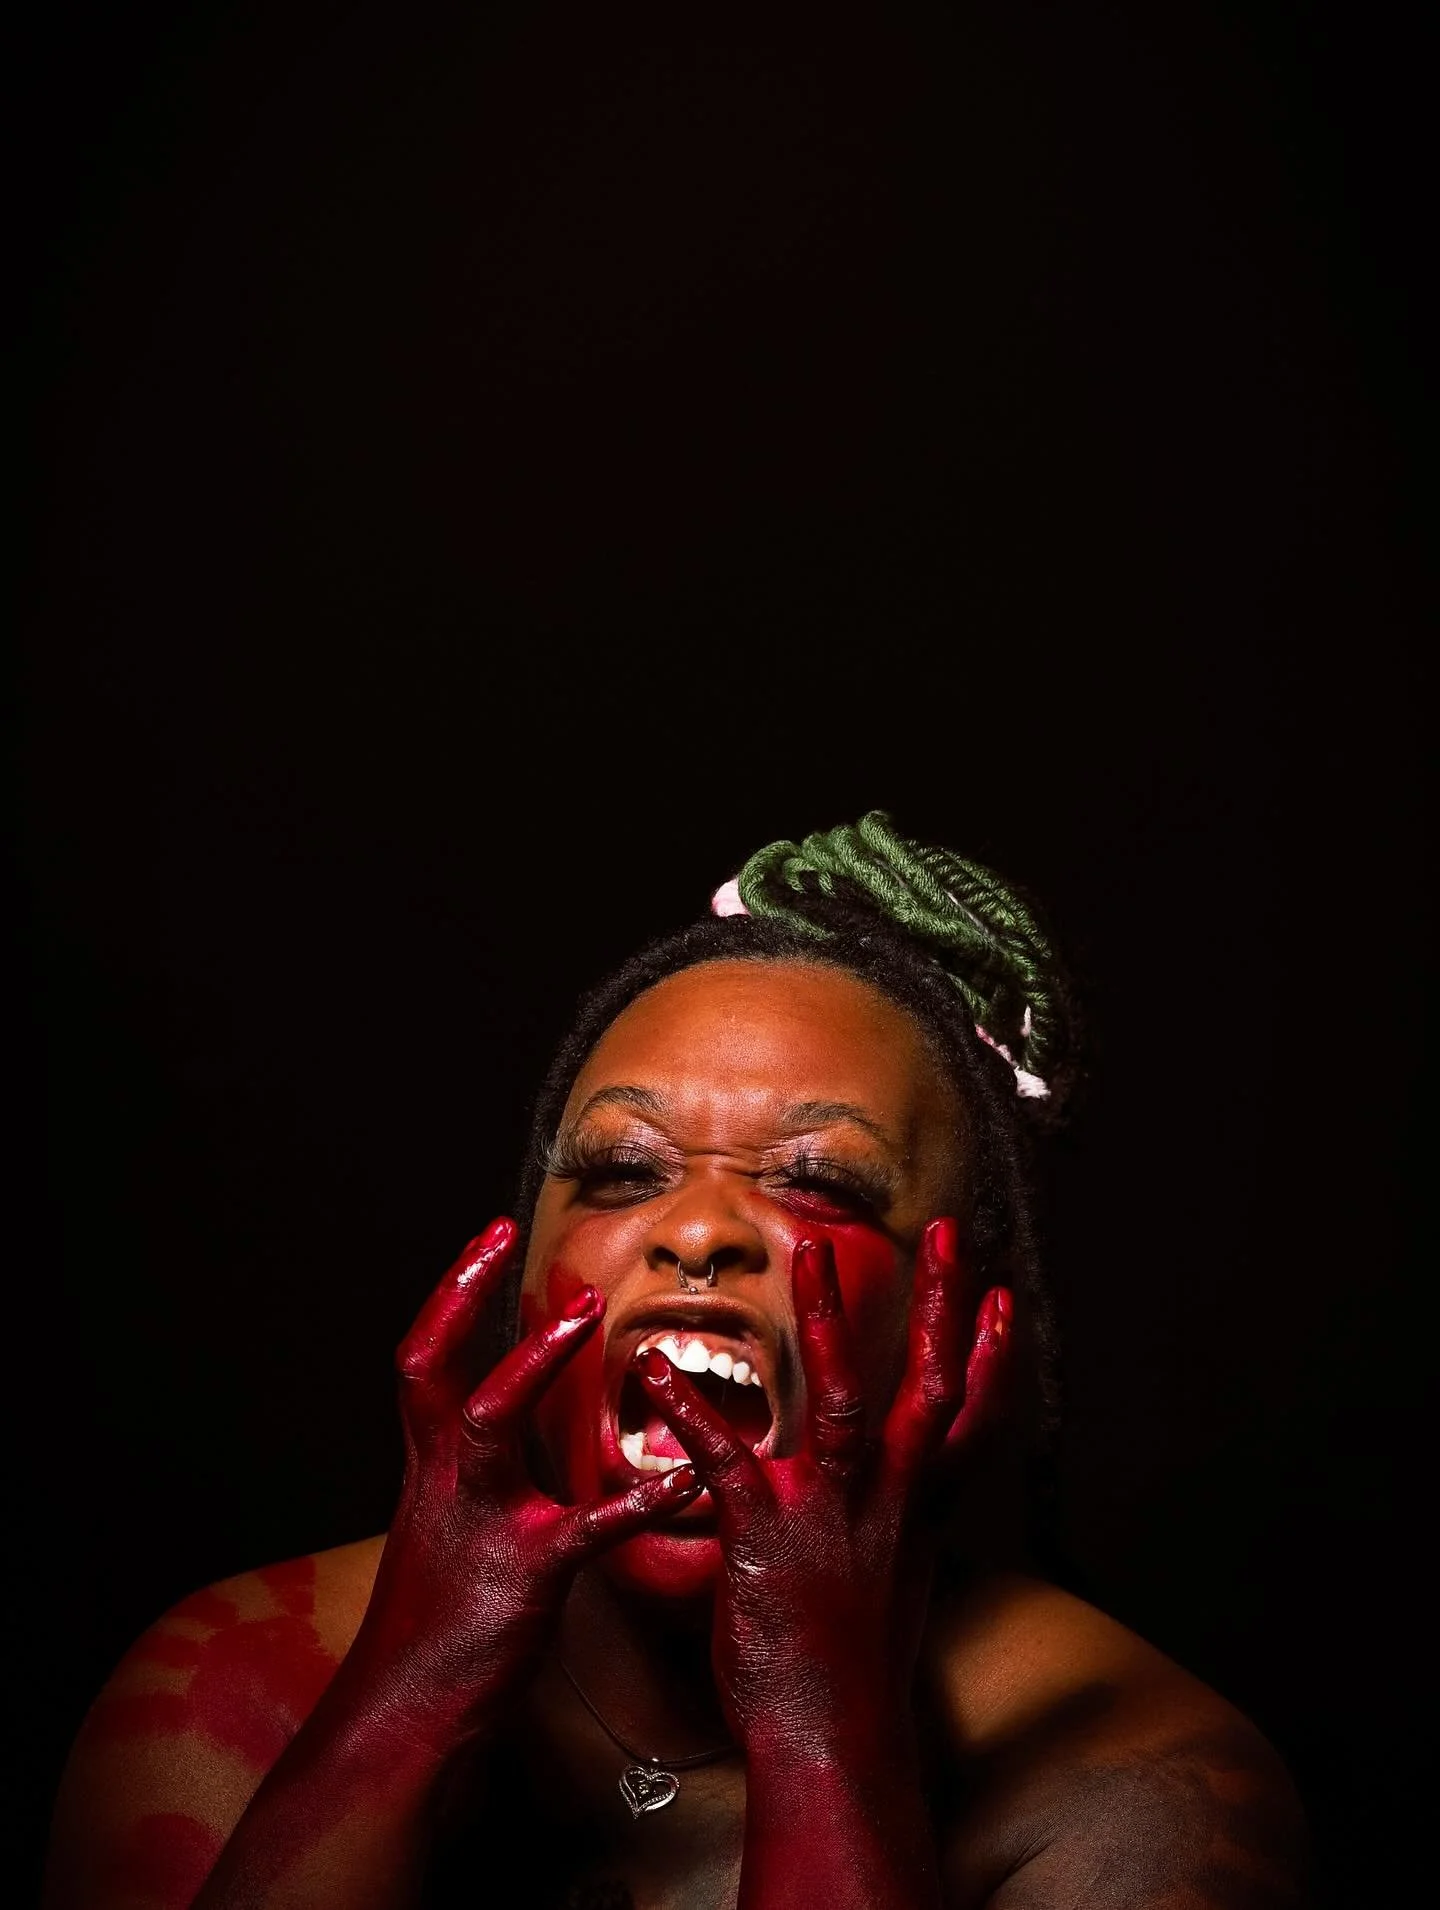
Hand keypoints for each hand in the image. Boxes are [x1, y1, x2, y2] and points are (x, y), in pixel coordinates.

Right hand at [341, 1219, 701, 1739]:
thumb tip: (505, 1423)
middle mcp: (442, 1482)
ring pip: (486, 1422)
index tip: (488, 1235)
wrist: (405, 1720)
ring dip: (531, 1363)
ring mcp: (478, 1524)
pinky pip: (585, 1527)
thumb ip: (477, 1475)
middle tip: (508, 1237)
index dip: (451, 1293)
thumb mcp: (445, 1534)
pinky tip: (685, 1478)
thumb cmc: (435, 1628)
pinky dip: (637, 1499)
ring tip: (586, 1314)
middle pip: (428, 1368)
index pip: (423, 1360)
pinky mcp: (523, 1576)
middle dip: (460, 1296)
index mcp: (431, 1470)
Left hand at [632, 1221, 1010, 1757]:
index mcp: (915, 1510)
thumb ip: (894, 1522)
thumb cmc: (853, 1668)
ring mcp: (831, 1515)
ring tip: (811, 1253)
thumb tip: (897, 1495)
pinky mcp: (766, 1536)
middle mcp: (887, 1502)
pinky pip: (726, 1456)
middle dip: (939, 1305)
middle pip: (931, 1386)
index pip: (971, 1418)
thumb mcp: (895, 1585)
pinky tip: (654, 1370)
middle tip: (943, 1232)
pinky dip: (687, 1409)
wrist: (830, 1739)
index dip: (988, 1354)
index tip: (997, 1297)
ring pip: (846, 1400)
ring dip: (830, 1320)